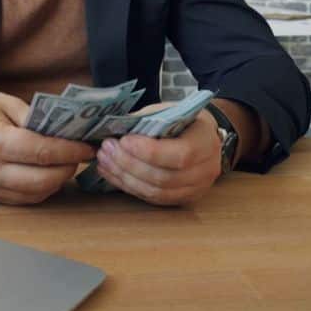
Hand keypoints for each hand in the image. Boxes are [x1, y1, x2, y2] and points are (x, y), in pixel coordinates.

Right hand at [0, 89, 96, 204]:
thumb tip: (68, 133)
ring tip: (65, 162)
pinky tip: (48, 172)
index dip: (70, 152)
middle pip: (42, 180)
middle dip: (67, 169)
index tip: (87, 147)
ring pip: (35, 194)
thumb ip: (36, 119)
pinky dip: (42, 188)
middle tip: (79, 155)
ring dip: (57, 181)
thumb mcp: (7, 102)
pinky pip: (23, 199)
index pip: (41, 153)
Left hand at [93, 104, 222, 205]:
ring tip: (105, 161)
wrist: (203, 137)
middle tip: (107, 150)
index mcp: (205, 143)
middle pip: (164, 177)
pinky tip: (112, 174)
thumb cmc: (183, 120)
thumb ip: (145, 120)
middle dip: (130, 164)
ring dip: (125, 177)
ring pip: (156, 192)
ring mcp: (195, 189)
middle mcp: (206, 170)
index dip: (148, 151)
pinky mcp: (182, 199)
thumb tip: (112, 127)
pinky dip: (129, 187)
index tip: (123, 140)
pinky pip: (153, 198)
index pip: (179, 155)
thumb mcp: (168, 111)